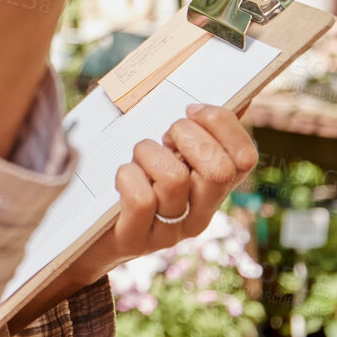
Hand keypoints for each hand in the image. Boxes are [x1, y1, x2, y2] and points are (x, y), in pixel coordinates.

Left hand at [5, 104, 259, 331]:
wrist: (90, 239)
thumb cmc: (133, 182)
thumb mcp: (170, 156)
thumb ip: (201, 131)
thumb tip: (243, 96)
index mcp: (215, 190)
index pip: (246, 158)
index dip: (222, 124)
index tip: (191, 110)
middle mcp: (200, 213)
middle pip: (219, 170)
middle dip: (187, 136)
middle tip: (165, 138)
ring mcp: (170, 231)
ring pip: (175, 179)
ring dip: (149, 154)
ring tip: (137, 158)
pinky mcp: (137, 239)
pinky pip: (142, 199)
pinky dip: (128, 177)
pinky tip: (123, 176)